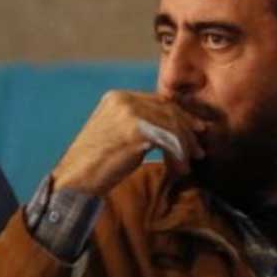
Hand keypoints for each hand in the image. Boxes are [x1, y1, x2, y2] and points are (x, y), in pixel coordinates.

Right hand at [50, 91, 207, 198]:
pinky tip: (179, 169)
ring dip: (184, 147)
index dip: (181, 116)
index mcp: (117, 97)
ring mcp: (129, 113)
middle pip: (168, 110)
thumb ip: (139, 123)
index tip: (196, 130)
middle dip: (188, 130)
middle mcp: (123, 100)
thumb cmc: (96, 162)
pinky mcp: (135, 131)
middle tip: (199, 150)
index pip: (158, 102)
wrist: (76, 179)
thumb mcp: (117, 133)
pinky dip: (177, 156)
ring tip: (188, 164)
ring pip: (172, 125)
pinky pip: (169, 140)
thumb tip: (172, 126)